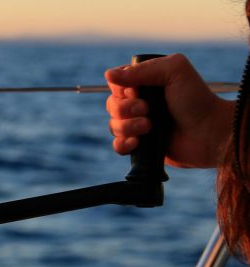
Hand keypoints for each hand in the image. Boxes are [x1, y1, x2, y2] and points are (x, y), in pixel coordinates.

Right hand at [106, 53, 234, 168]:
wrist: (209, 133)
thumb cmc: (196, 100)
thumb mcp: (174, 71)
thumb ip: (142, 70)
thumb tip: (108, 75)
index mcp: (147, 84)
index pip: (117, 84)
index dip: (121, 89)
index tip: (137, 91)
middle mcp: (141, 104)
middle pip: (112, 105)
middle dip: (125, 109)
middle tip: (147, 110)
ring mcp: (139, 125)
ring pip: (113, 125)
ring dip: (127, 126)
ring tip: (149, 127)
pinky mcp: (140, 146)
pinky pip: (117, 145)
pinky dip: (123, 144)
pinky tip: (137, 143)